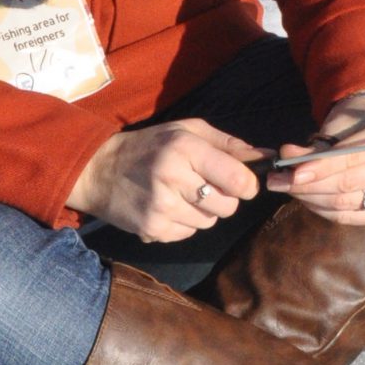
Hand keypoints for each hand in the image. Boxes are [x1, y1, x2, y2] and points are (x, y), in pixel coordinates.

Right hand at [68, 119, 262, 241]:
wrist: (98, 171)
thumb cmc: (149, 146)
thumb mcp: (187, 131)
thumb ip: (228, 144)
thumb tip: (265, 156)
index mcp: (185, 149)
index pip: (238, 179)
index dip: (247, 185)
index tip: (242, 183)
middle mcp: (173, 179)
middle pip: (228, 206)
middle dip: (224, 198)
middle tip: (205, 186)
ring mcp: (161, 208)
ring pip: (209, 222)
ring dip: (203, 211)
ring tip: (182, 194)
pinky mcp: (152, 230)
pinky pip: (189, 234)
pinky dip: (184, 223)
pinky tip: (168, 206)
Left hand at [269, 92, 364, 226]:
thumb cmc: (354, 127)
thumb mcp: (336, 127)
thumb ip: (313, 146)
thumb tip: (286, 157)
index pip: (352, 159)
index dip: (320, 167)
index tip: (291, 173)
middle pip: (348, 186)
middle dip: (308, 186)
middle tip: (278, 182)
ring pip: (346, 204)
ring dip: (310, 199)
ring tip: (287, 188)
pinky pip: (349, 217)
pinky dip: (322, 210)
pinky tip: (306, 199)